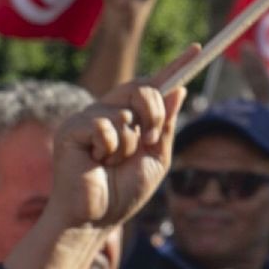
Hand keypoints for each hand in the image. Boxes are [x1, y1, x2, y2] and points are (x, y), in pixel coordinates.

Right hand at [7, 76, 179, 268]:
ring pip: (124, 112)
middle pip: (141, 88)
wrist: (96, 219)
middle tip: (152, 137)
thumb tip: (180, 90)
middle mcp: (108, 112)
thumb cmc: (123, 193)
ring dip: (129, 143)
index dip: (174, 67)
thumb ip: (167, 125)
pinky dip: (109, 147)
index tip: (197, 49)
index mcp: (129, 117)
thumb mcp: (157, 158)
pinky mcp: (71, 128)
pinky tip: (96, 161)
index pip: (153, 85)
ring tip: (111, 163)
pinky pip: (103, 125)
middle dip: (155, 111)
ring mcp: (88, 118)